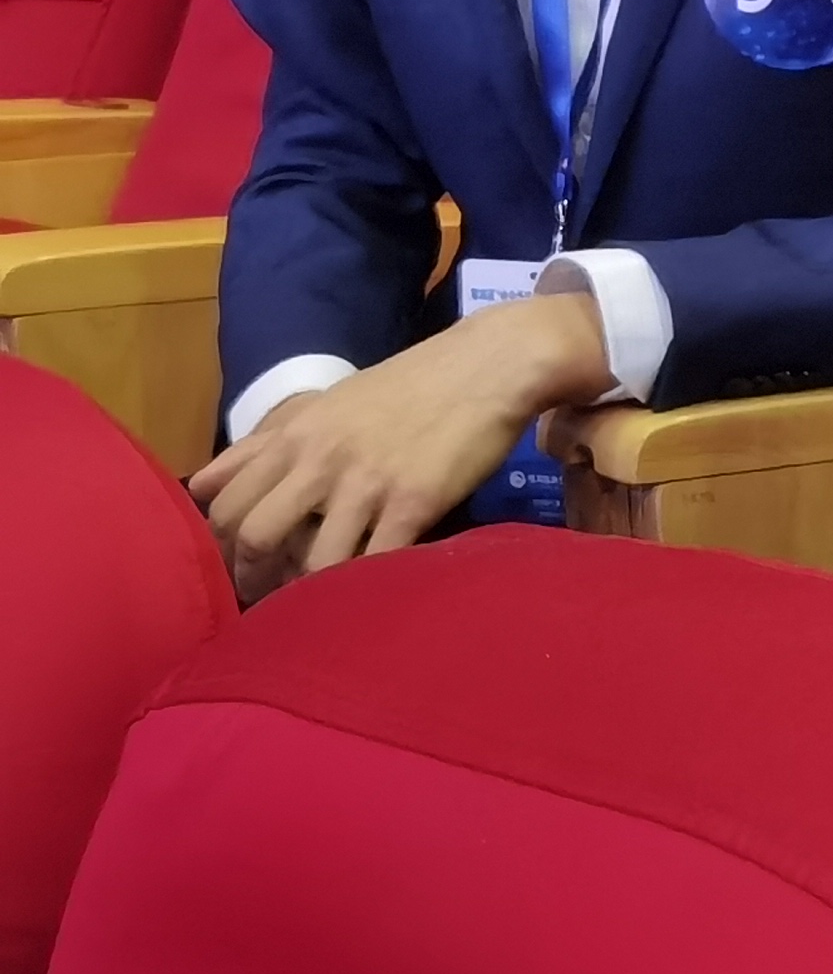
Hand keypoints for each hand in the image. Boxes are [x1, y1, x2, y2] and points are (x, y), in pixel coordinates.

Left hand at [187, 292, 614, 602]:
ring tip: (318, 607)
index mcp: (293, 435)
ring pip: (311, 561)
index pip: (221, 502)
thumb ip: (264, 444)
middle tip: (268, 598)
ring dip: (307, 594)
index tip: (236, 565)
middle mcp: (319, 460)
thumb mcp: (325, 405)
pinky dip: (366, 587)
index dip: (218, 546)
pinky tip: (370, 594)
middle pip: (253, 536)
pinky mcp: (414, 503)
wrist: (488, 366)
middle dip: (252, 578)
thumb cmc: (409, 386)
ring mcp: (366, 484)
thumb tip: (202, 484)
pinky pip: (376, 562)